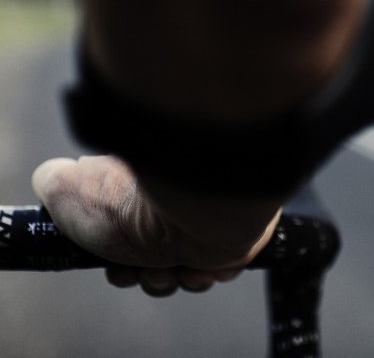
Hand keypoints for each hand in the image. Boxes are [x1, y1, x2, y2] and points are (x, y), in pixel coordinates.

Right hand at [32, 155, 282, 295]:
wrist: (191, 206)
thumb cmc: (126, 202)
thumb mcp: (65, 186)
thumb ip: (55, 181)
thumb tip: (62, 177)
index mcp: (138, 193)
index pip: (122, 236)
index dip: (114, 260)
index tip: (112, 263)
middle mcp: (173, 205)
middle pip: (150, 259)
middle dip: (139, 273)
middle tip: (140, 266)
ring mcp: (206, 220)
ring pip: (180, 271)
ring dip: (167, 278)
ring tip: (169, 262)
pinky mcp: (235, 236)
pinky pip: (214, 272)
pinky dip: (201, 275)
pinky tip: (197, 261)